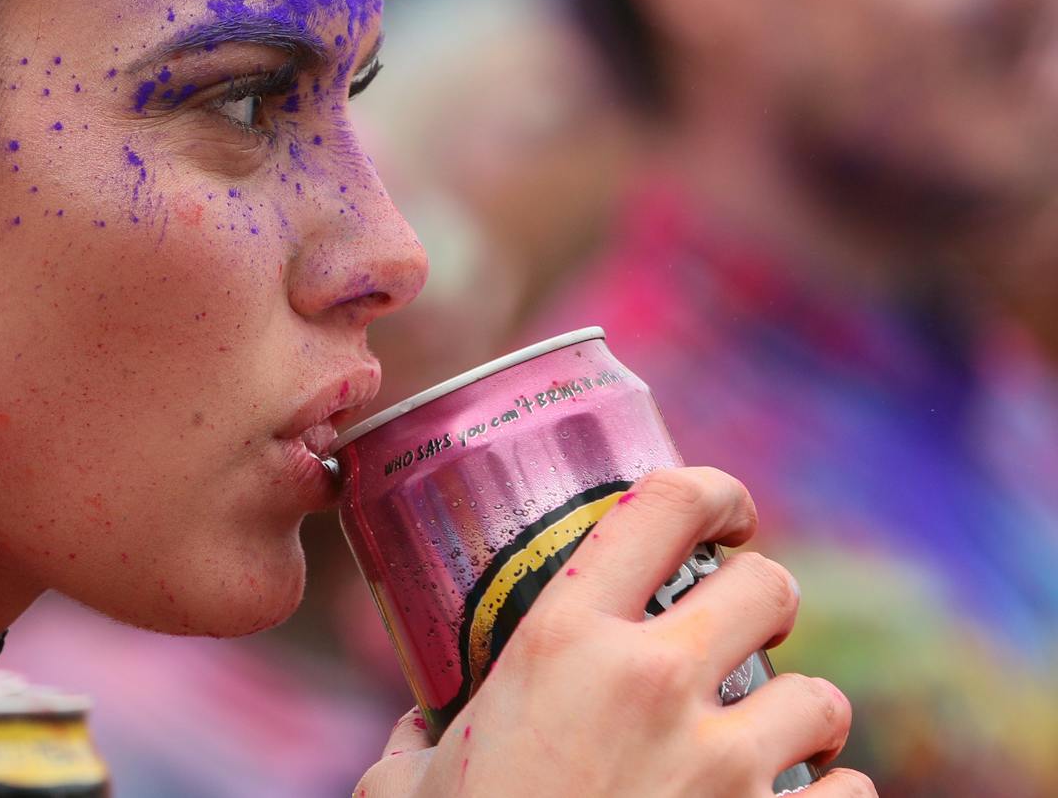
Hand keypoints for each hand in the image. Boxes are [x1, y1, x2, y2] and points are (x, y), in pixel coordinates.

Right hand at [353, 467, 875, 797]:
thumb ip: (423, 737)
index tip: (725, 514)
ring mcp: (720, 767)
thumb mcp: (406, 779)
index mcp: (560, 641)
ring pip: (822, 697)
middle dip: (763, 602)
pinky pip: (853, 796)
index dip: (715, 492)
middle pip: (768, 585)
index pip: (666, 505)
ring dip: (803, 714)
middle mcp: (650, 683)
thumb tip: (421, 731)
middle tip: (739, 630)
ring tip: (774, 734)